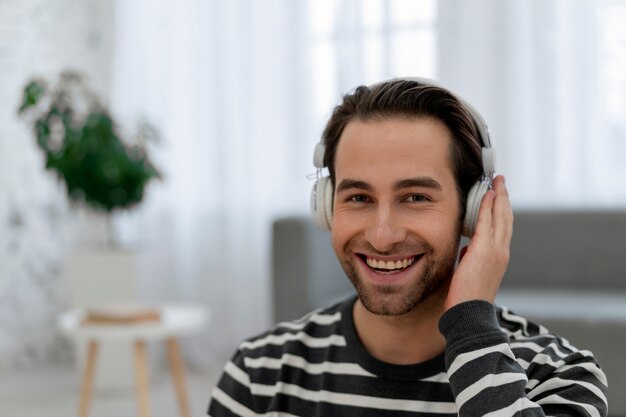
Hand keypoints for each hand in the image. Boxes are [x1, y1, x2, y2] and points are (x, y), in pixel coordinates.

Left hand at [444, 175, 512, 310]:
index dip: (502, 210)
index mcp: (499, 257)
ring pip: (500, 217)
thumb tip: (467, 250)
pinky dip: (488, 207)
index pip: (503, 228)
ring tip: (496, 182)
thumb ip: (472, 259)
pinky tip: (487, 195)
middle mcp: (502, 252)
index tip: (499, 195)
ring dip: (498, 197)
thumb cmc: (467, 298)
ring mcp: (496, 251)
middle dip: (504, 197)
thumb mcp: (471, 273)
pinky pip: (487, 223)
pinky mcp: (485, 251)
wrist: (470, 314)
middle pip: (506, 218)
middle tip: (501, 181)